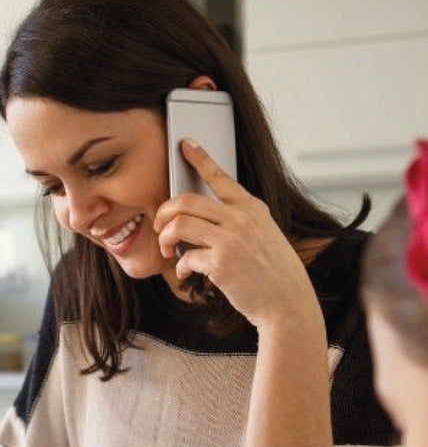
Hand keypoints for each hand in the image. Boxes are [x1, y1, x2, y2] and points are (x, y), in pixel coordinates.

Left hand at [154, 139, 316, 325]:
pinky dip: (180, 267)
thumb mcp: (263, 235)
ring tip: (168, 251)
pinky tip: (185, 274)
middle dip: (164, 212)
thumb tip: (200, 221)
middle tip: (160, 227)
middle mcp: (241, 218)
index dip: (200, 158)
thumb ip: (237, 222)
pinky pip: (185, 258)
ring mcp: (231, 239)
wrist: (287, 302)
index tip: (185, 144)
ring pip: (180, 224)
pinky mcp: (221, 263)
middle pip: (187, 200)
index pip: (221, 177)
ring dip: (166, 238)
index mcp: (252, 208)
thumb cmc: (272, 273)